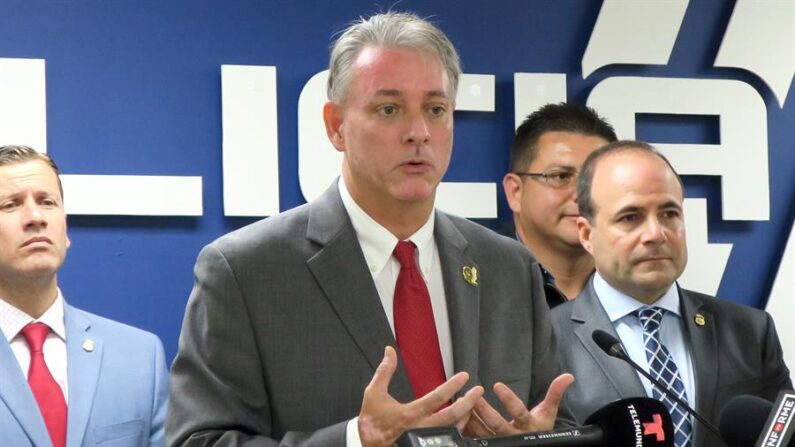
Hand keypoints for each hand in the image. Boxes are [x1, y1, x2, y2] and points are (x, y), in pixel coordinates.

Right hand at [358, 346, 483, 446]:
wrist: (366, 443)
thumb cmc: (371, 419)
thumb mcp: (374, 392)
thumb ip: (385, 371)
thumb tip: (389, 351)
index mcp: (409, 414)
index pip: (437, 399)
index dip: (452, 386)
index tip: (464, 376)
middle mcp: (419, 428)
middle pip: (451, 418)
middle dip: (469, 404)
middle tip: (478, 391)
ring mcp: (423, 438)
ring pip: (452, 430)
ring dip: (465, 416)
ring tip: (473, 404)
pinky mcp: (424, 443)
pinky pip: (445, 437)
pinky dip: (456, 428)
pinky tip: (462, 419)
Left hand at [464, 373, 573, 436]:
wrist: (534, 444)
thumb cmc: (539, 427)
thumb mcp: (548, 412)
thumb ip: (555, 393)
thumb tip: (568, 377)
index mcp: (528, 425)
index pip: (518, 412)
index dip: (508, 399)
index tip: (497, 385)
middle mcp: (513, 435)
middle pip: (497, 424)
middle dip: (484, 410)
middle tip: (474, 396)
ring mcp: (501, 441)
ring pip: (484, 432)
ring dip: (472, 418)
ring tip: (462, 403)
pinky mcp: (490, 444)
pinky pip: (476, 437)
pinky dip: (467, 427)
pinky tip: (458, 416)